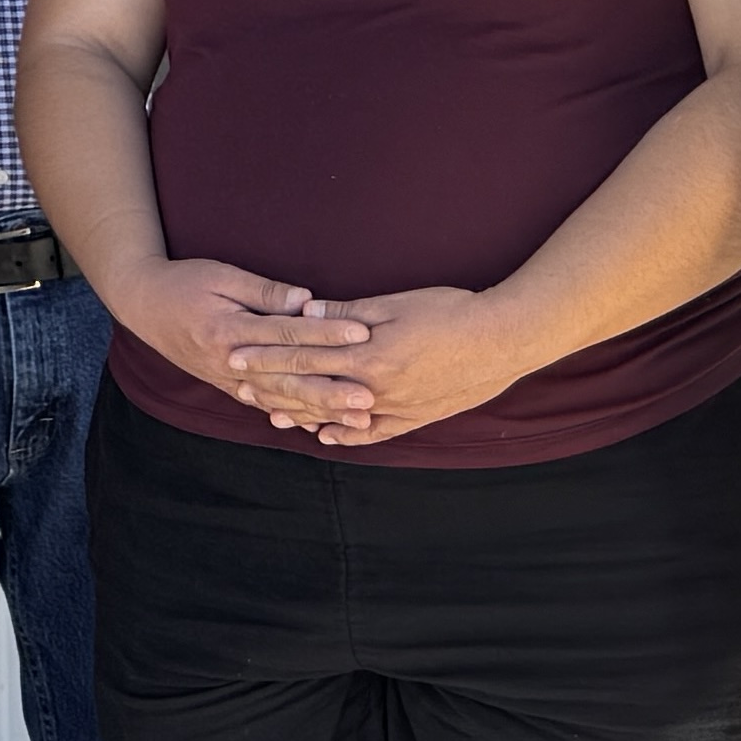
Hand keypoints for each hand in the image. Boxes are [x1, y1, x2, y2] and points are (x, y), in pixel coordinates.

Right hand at [121, 258, 371, 421]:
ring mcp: (227, 378)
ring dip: (319, 411)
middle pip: (287, 378)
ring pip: (279, 400)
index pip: (285, 332)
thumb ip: (263, 291)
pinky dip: (292, 417)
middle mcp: (228, 361)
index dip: (325, 332)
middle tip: (367, 398)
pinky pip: (263, 406)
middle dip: (330, 390)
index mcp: (227, 329)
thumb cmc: (183, 282)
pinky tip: (320, 426)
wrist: (142, 304)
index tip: (361, 333)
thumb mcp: (221, 275)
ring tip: (356, 421)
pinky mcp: (227, 386)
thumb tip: (306, 301)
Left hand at [236, 283, 529, 449]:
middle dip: (272, 387)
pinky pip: (376, 433)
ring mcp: (398, 407)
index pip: (303, 357)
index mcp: (367, 355)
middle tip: (238, 386)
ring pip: (338, 416)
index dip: (266, 356)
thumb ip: (349, 314)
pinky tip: (327, 435)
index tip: (234, 356)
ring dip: (302, 413)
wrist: (507, 339)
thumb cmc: (453, 312)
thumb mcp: (396, 304)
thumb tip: (305, 313)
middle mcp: (377, 389)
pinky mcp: (418, 418)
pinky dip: (348, 434)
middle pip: (312, 390)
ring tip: (271, 412)